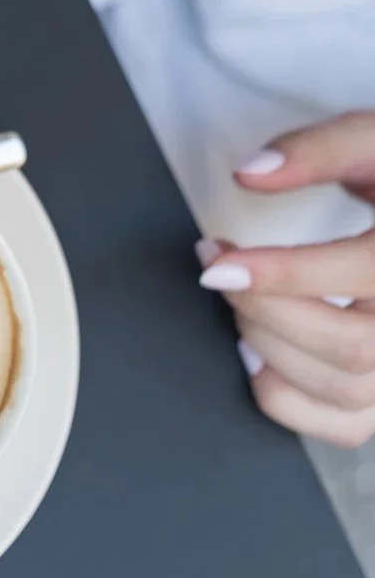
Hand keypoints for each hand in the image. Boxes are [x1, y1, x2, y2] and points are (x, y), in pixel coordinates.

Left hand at [198, 113, 374, 445]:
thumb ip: (320, 150)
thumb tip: (248, 174)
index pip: (362, 274)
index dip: (281, 274)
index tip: (217, 260)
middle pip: (352, 345)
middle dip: (267, 309)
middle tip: (222, 269)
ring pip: (349, 389)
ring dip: (271, 348)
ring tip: (242, 301)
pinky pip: (347, 427)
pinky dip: (290, 400)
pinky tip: (259, 352)